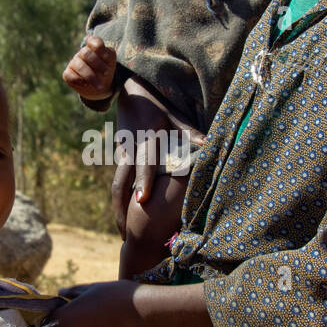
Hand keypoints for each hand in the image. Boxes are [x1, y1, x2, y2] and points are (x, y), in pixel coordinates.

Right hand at [62, 35, 116, 99]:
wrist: (101, 87)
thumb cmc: (105, 71)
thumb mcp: (110, 62)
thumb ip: (107, 53)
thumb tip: (93, 44)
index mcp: (93, 47)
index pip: (94, 40)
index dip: (99, 48)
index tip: (107, 59)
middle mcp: (82, 53)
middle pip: (86, 53)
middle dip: (97, 64)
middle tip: (106, 73)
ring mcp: (74, 62)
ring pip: (78, 65)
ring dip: (90, 77)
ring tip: (99, 86)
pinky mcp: (68, 73)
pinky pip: (69, 75)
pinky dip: (79, 81)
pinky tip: (86, 84)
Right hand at [111, 80, 203, 237]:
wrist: (128, 92)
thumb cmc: (158, 105)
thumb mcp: (174, 116)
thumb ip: (189, 133)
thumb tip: (209, 145)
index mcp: (145, 138)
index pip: (144, 163)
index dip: (143, 182)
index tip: (142, 201)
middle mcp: (130, 148)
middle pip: (122, 181)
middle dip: (122, 208)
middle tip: (126, 234)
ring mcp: (121, 154)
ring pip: (117, 185)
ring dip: (119, 209)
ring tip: (124, 234)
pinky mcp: (119, 157)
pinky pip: (119, 181)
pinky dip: (120, 201)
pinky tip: (124, 219)